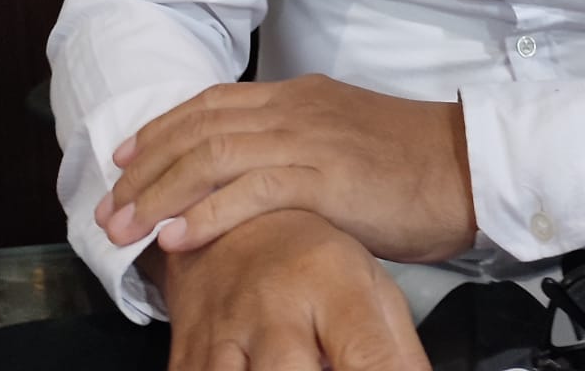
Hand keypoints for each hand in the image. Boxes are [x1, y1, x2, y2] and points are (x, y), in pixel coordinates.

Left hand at [97, 74, 476, 262]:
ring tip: (126, 228)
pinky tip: (178, 237)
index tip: (127, 159)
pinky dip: (207, 215)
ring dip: (160, 195)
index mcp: (299, 96)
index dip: (163, 129)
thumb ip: (295, 150)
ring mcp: (309, 140)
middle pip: (200, 129)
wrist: (466, 166)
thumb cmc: (410, 164)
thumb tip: (250, 181)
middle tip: (109, 206)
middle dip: (147, 169)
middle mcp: (296, 110)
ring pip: (213, 157)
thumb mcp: (342, 140)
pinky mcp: (325, 178)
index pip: (213, 104)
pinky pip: (252, 192)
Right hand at [153, 208, 429, 369]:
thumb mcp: (370, 287)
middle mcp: (274, 308)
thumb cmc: (312, 263)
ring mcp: (225, 334)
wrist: (233, 227)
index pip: (370, 358)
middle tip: (332, 369)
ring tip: (292, 369)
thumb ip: (399, 350)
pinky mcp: (185, 357)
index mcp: (331, 284)